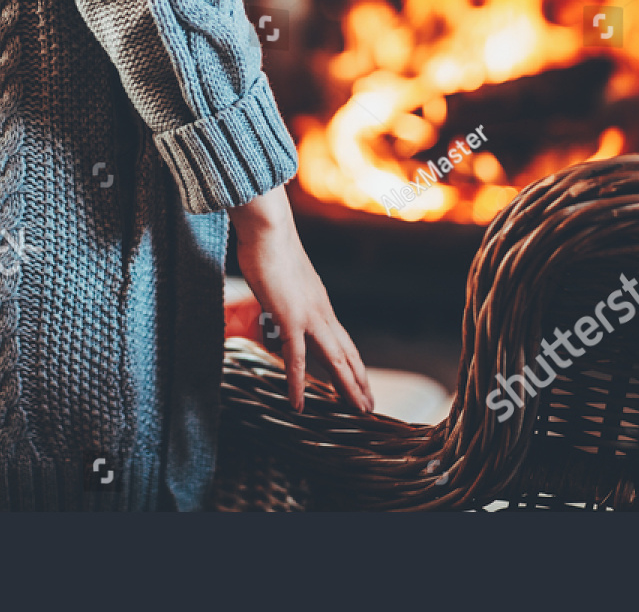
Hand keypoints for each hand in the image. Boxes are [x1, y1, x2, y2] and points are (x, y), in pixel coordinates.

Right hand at [229, 184, 374, 413]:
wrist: (268, 229)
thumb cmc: (270, 247)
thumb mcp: (283, 277)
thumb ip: (286, 293)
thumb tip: (279, 301)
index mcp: (319, 303)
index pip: (343, 340)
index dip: (353, 363)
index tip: (361, 382)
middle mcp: (320, 312)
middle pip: (347, 353)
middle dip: (359, 381)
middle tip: (370, 406)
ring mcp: (308, 316)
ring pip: (335, 359)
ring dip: (348, 387)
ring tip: (359, 410)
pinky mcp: (290, 317)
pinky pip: (295, 358)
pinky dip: (297, 384)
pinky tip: (298, 405)